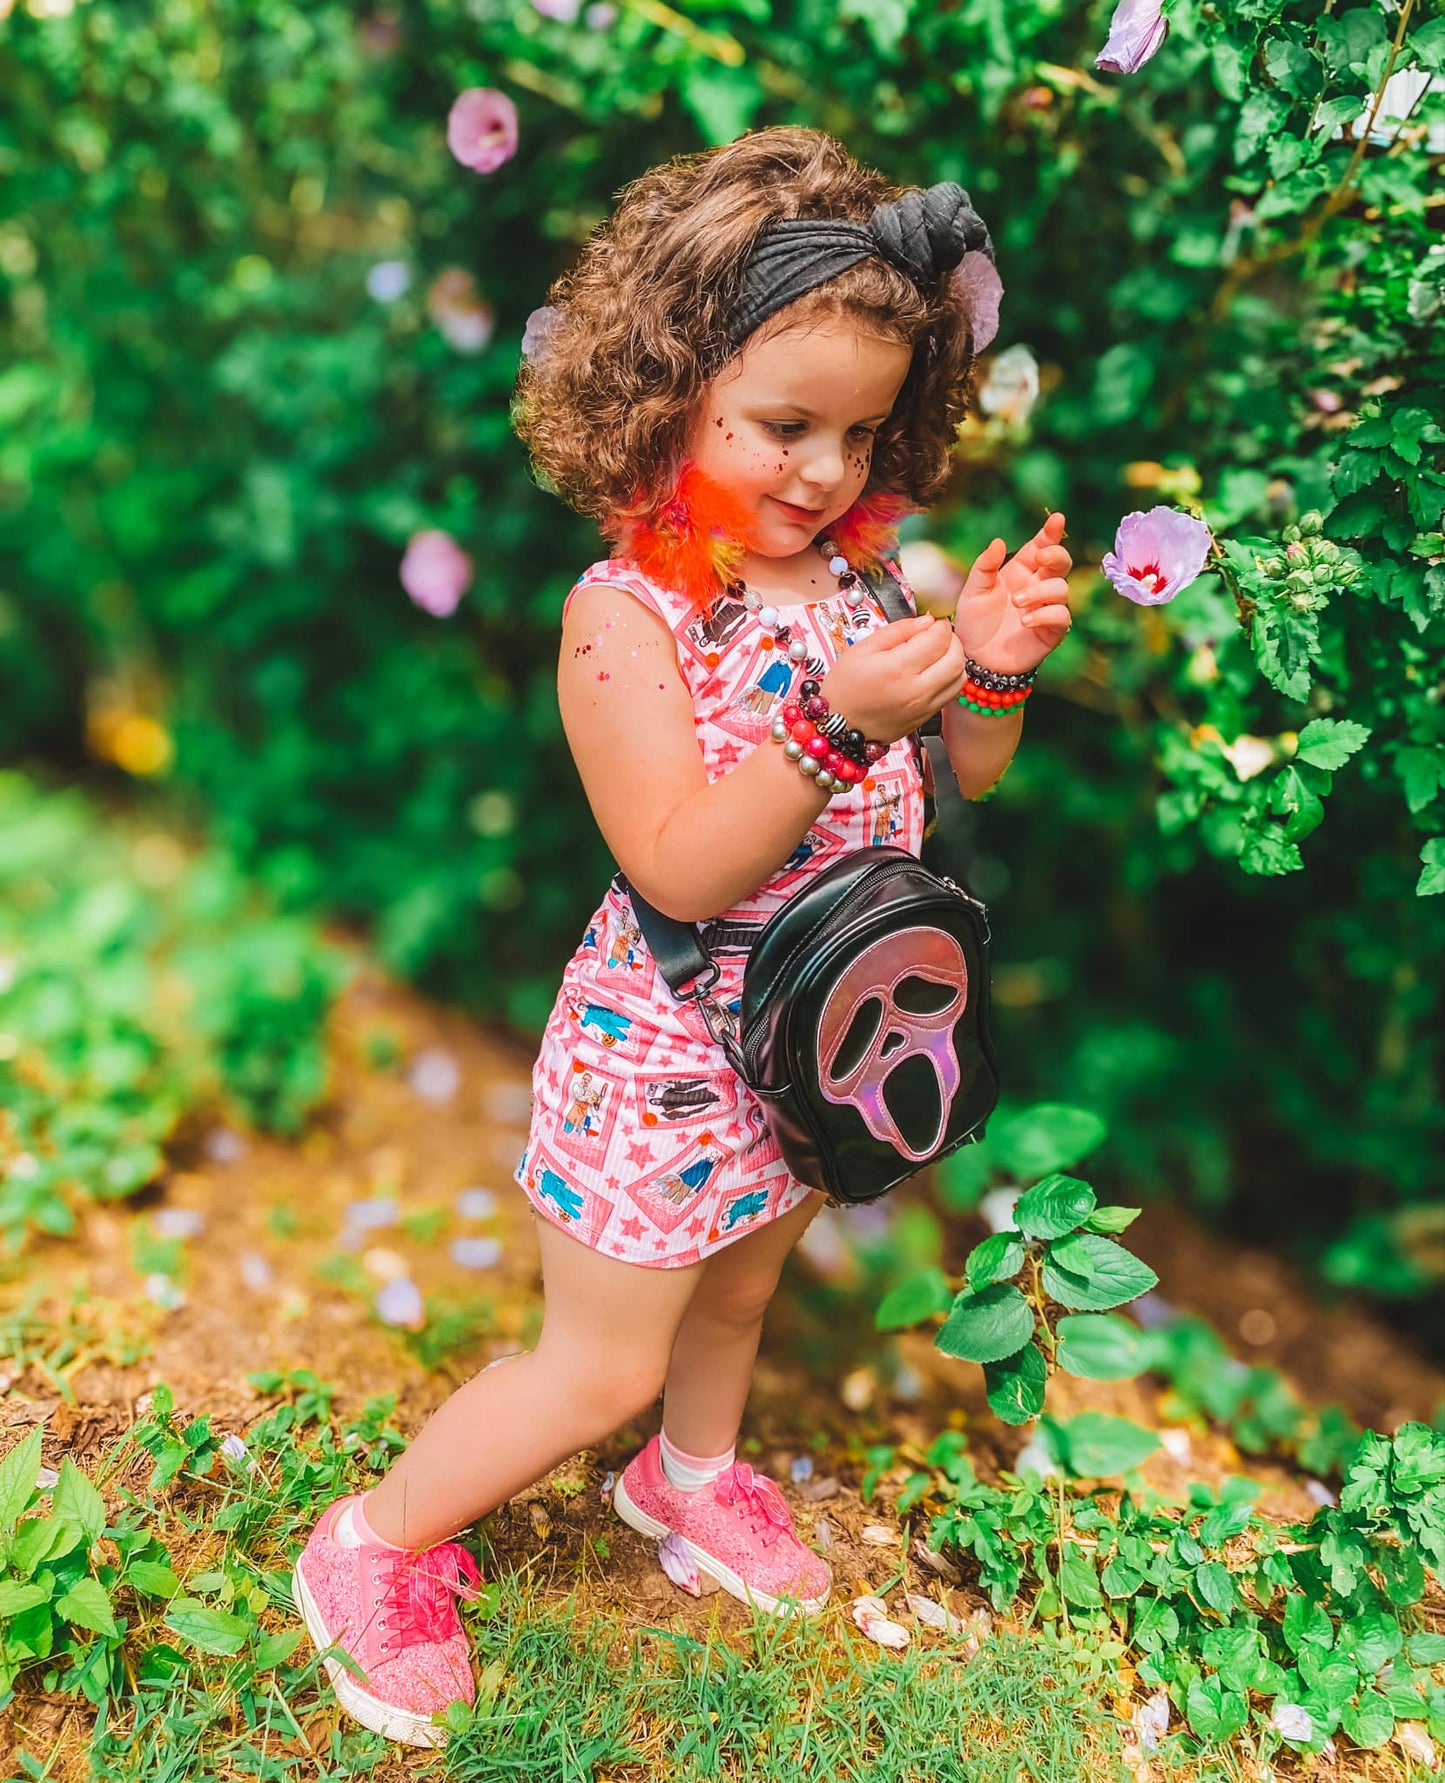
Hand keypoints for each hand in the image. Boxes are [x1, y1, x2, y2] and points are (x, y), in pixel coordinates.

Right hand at [819, 614, 966, 743]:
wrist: (839, 729)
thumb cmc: (844, 690)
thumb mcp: (862, 649)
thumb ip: (897, 631)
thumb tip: (924, 621)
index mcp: (898, 669)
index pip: (938, 638)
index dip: (938, 624)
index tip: (930, 621)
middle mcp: (917, 690)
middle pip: (956, 656)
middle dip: (951, 639)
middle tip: (936, 634)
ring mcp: (924, 706)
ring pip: (959, 676)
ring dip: (954, 658)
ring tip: (937, 652)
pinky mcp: (927, 717)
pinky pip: (951, 692)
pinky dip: (950, 676)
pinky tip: (934, 670)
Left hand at [952, 511, 1073, 675]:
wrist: (974, 658)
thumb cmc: (974, 622)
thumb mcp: (973, 591)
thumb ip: (985, 566)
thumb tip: (998, 542)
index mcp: (1020, 571)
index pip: (1041, 546)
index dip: (1051, 532)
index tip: (1057, 519)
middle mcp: (1037, 586)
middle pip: (1061, 563)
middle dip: (1056, 555)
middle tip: (1040, 557)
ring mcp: (1046, 608)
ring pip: (1061, 589)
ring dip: (1039, 592)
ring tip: (1017, 603)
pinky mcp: (1051, 631)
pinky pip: (1061, 616)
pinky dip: (1045, 614)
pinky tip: (1025, 620)